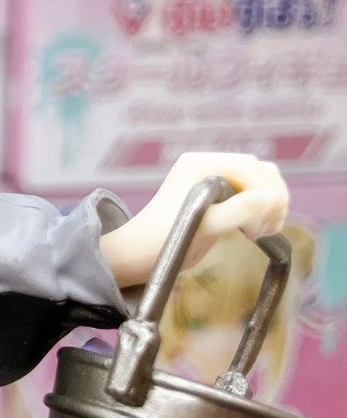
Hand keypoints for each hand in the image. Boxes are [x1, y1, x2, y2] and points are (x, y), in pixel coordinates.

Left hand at [99, 152, 288, 289]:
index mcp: (199, 163)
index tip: (252, 226)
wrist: (144, 254)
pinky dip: (268, 213)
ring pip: (267, 184)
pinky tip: (256, 232)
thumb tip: (266, 199)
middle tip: (257, 231)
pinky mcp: (227, 200)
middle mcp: (211, 167)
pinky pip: (261, 198)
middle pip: (263, 172)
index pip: (249, 166)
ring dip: (273, 208)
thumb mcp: (202, 225)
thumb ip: (237, 210)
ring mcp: (220, 182)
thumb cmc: (165, 239)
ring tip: (257, 232)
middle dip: (270, 202)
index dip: (262, 194)